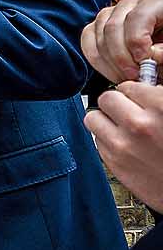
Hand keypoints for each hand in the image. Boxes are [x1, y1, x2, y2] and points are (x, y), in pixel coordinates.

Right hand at [82, 0, 162, 83]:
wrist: (160, 43)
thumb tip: (150, 57)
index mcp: (155, 2)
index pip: (136, 18)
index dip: (137, 43)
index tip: (144, 63)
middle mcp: (130, 4)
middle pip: (112, 27)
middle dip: (121, 57)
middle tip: (134, 75)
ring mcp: (111, 13)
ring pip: (96, 35)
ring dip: (109, 62)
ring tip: (125, 76)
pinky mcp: (98, 26)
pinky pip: (87, 41)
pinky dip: (97, 60)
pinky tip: (112, 71)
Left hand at [87, 84, 162, 207]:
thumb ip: (159, 99)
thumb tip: (144, 91)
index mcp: (161, 107)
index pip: (130, 86)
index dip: (135, 93)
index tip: (137, 98)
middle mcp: (139, 124)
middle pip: (106, 98)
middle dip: (116, 103)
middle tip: (126, 110)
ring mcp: (123, 145)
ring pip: (93, 118)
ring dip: (105, 120)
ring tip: (120, 127)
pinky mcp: (114, 163)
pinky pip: (98, 141)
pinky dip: (107, 141)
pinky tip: (125, 145)